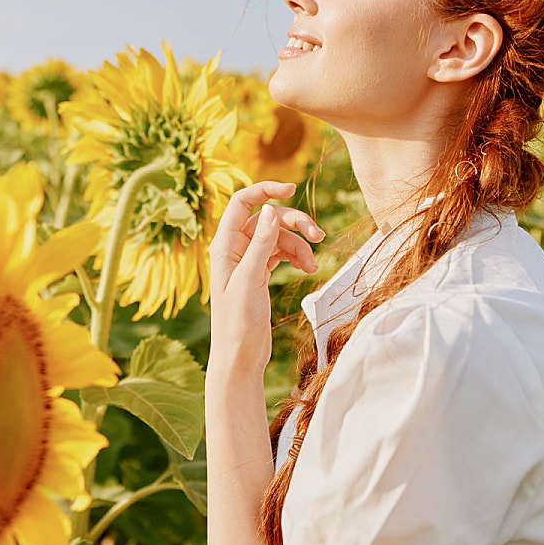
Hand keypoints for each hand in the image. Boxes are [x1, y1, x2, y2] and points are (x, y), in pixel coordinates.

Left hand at [208, 181, 324, 375]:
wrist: (240, 356)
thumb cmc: (237, 323)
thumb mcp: (250, 280)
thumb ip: (260, 244)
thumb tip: (269, 209)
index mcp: (224, 245)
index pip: (242, 202)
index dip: (265, 190)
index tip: (291, 188)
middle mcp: (234, 248)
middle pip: (267, 218)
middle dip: (294, 223)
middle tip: (319, 235)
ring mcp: (248, 260)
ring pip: (278, 236)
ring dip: (300, 244)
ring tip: (313, 265)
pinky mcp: (260, 272)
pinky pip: (281, 252)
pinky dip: (296, 256)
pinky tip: (307, 268)